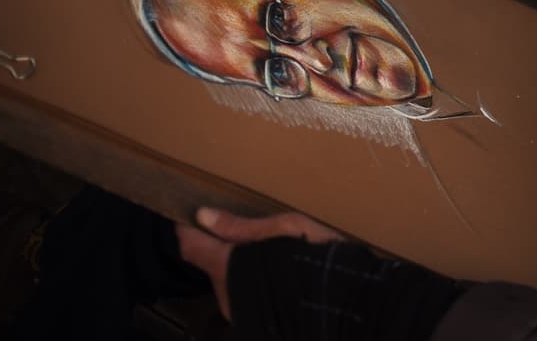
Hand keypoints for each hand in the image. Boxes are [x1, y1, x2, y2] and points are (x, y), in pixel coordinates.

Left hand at [176, 207, 345, 321]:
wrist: (347, 302)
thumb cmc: (317, 257)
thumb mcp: (286, 228)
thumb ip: (241, 226)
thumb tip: (203, 215)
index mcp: (228, 267)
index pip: (191, 247)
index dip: (189, 228)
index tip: (193, 214)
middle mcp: (226, 295)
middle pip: (212, 264)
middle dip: (225, 247)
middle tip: (253, 232)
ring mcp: (239, 313)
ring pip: (228, 281)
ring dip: (240, 267)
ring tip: (270, 253)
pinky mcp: (254, 323)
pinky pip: (243, 296)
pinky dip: (252, 283)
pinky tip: (277, 274)